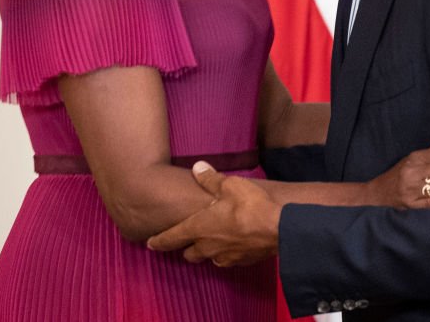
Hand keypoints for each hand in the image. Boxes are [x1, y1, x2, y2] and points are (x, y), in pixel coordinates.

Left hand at [147, 162, 280, 266]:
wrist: (278, 229)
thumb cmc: (250, 206)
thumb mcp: (230, 185)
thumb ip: (211, 179)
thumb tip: (197, 167)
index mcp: (199, 228)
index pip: (171, 238)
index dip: (159, 241)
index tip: (150, 244)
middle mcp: (207, 246)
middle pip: (188, 254)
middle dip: (186, 247)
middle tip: (188, 238)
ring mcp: (224, 257)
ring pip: (208, 258)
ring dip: (208, 250)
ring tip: (214, 240)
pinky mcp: (241, 262)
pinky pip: (227, 260)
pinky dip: (227, 253)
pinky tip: (235, 243)